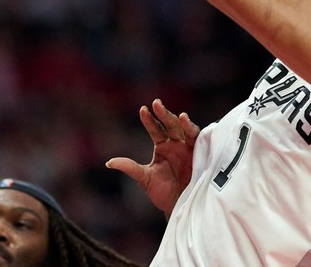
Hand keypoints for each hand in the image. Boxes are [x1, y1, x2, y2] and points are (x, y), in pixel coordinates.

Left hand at [105, 99, 200, 218]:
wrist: (179, 207)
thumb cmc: (163, 193)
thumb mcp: (145, 179)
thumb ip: (131, 168)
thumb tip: (109, 162)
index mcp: (163, 146)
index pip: (155, 129)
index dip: (149, 120)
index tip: (143, 109)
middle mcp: (177, 144)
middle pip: (171, 125)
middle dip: (164, 114)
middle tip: (157, 104)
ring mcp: (190, 149)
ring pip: (187, 131)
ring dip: (185, 123)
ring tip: (182, 117)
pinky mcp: (202, 155)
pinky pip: (201, 142)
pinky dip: (199, 135)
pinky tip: (195, 128)